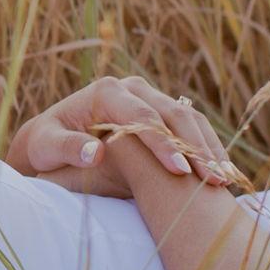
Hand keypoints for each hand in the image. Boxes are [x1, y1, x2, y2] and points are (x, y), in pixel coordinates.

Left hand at [5, 73, 240, 197]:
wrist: (51, 138)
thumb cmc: (46, 144)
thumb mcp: (48, 147)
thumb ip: (69, 148)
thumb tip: (97, 153)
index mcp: (106, 92)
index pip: (143, 117)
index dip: (163, 145)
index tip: (180, 172)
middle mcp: (131, 88)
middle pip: (173, 115)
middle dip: (195, 148)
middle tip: (214, 180)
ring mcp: (149, 97)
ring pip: (188, 119)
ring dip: (208, 148)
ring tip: (223, 180)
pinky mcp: (160, 111)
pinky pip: (191, 126)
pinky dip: (207, 147)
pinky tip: (220, 172)